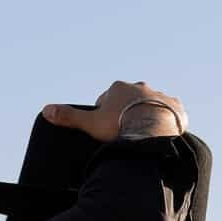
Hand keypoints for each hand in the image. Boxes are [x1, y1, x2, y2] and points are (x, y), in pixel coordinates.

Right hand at [42, 81, 184, 142]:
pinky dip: (169, 119)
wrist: (150, 134)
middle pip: (130, 99)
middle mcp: (140, 87)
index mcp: (118, 87)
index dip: (105, 112)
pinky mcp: (175, 106)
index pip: (108, 98)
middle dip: (127, 110)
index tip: (107, 127)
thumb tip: (46, 110)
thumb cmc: (119, 127)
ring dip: (149, 114)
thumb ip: (69, 116)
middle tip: (126, 130)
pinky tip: (166, 131)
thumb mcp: (91, 123)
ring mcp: (159, 95)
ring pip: (152, 103)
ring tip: (146, 133)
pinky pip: (172, 111)